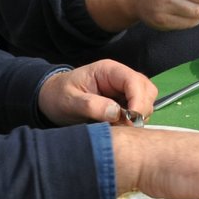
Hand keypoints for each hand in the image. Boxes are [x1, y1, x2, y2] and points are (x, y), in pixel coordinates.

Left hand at [39, 60, 156, 125]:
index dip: (138, 101)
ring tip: (119, 126)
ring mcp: (123, 90)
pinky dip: (134, 121)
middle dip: (141, 109)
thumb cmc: (58, 95)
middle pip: (146, 90)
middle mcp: (120, 77)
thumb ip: (92, 106)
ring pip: (146, 100)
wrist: (51, 99)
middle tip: (125, 126)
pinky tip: (119, 127)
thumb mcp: (70, 101)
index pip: (134, 81)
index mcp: (108, 71)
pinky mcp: (124, 102)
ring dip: (138, 116)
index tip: (131, 121)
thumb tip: (117, 113)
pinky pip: (139, 110)